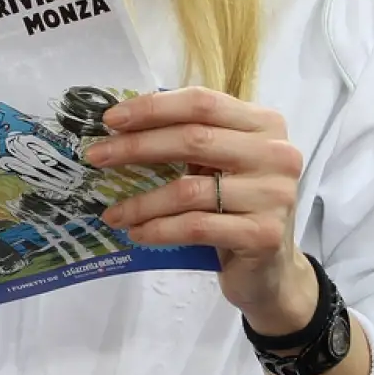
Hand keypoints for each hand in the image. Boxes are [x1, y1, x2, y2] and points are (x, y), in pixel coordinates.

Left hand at [86, 87, 314, 330]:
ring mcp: (274, 194)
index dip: (154, 108)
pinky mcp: (264, 234)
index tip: (110, 119)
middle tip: (96, 157)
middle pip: (193, 139)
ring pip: (189, 190)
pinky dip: (159, 229)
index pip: (202, 103)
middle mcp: (276, 153)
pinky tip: (137, 233)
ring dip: (142, 202)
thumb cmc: (238, 207)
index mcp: (265, 123)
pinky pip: (196, 227)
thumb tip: (122, 127)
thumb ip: (190, 139)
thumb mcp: (221, 163)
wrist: (272, 271)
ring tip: (112, 213)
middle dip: (136, 147)